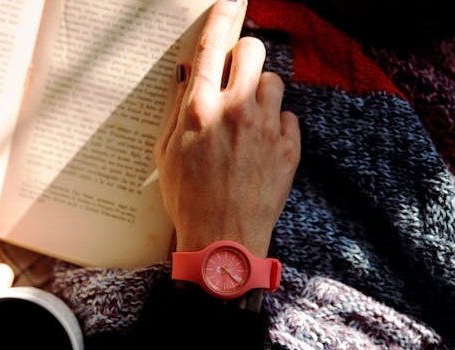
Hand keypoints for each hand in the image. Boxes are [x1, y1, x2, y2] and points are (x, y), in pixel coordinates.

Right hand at [155, 0, 300, 256]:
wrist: (223, 241)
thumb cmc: (187, 199)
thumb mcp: (165, 152)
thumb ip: (178, 108)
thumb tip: (189, 75)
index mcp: (199, 109)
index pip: (212, 46)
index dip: (222, 16)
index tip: (231, 0)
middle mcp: (235, 110)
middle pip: (252, 50)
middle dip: (243, 54)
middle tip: (234, 72)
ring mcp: (266, 128)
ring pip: (273, 81)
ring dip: (259, 91)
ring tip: (247, 118)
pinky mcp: (289, 148)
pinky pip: (288, 116)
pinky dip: (276, 124)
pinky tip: (261, 145)